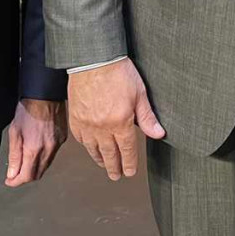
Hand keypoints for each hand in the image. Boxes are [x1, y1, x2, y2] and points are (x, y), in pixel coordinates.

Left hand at [4, 98, 67, 186]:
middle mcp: (49, 150)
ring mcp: (57, 145)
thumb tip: (12, 174)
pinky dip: (44, 157)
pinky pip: (52, 154)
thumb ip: (14, 156)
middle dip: (25, 177)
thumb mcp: (14, 132)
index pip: (27, 177)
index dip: (16, 181)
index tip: (10, 181)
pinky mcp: (63, 139)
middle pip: (38, 174)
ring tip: (25, 160)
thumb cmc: (28, 109)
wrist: (45, 95)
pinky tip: (37, 149)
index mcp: (35, 149)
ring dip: (35, 167)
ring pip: (46, 165)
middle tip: (15, 173)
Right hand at [68, 59, 164, 180]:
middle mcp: (102, 128)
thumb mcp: (139, 93)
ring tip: (105, 165)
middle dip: (115, 168)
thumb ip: (147, 117)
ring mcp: (87, 124)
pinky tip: (90, 147)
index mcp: (120, 123)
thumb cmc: (118, 72)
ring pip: (93, 149)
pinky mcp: (75, 118)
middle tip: (117, 176)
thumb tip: (158, 134)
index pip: (127, 150)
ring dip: (100, 160)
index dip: (129, 163)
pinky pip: (81, 139)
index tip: (130, 172)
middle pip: (109, 154)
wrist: (92, 59)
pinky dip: (86, 146)